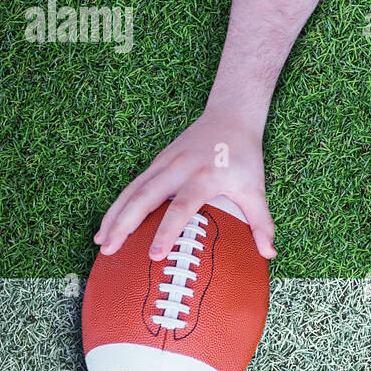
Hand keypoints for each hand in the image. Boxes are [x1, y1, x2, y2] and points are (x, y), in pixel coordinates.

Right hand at [93, 111, 275, 259]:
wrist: (230, 116)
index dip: (166, 231)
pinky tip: (109, 224)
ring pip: (131, 191)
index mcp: (203, 177)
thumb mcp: (256, 188)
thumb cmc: (244, 156)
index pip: (181, 207)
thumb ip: (261, 222)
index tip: (155, 254)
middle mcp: (178, 169)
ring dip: (114, 216)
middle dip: (125, 225)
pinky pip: (132, 186)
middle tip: (111, 251)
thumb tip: (269, 254)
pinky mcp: (157, 163)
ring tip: (101, 243)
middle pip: (144, 198)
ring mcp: (164, 164)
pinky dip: (118, 205)